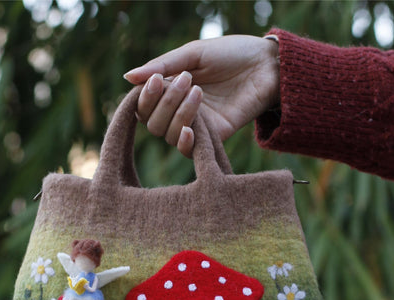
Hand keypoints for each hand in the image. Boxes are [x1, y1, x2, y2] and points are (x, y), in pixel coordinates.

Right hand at [124, 35, 279, 156]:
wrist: (267, 65)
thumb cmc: (231, 54)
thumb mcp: (193, 54)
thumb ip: (162, 65)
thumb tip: (127, 77)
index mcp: (170, 91)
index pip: (142, 106)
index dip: (145, 97)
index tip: (158, 80)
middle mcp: (178, 112)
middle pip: (151, 124)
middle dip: (164, 103)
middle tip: (187, 80)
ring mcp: (195, 126)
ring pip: (167, 135)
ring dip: (178, 113)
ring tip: (199, 91)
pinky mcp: (213, 138)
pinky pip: (188, 151)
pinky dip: (184, 142)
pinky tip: (189, 129)